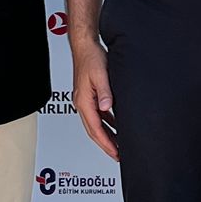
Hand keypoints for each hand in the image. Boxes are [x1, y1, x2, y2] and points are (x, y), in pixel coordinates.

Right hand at [70, 37, 118, 159]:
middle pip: (94, 131)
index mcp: (83, 101)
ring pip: (96, 124)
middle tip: (118, 155)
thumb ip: (105, 92)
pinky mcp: (89, 96)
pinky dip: (107, 124)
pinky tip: (116, 126)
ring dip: (106, 136)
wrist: (85, 46)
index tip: (115, 152)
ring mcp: (85, 100)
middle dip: (106, 145)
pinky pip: (98, 115)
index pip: (95, 129)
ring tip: (118, 145)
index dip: (106, 143)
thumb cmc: (91, 58)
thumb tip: (106, 108)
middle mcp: (82, 103)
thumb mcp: (101, 75)